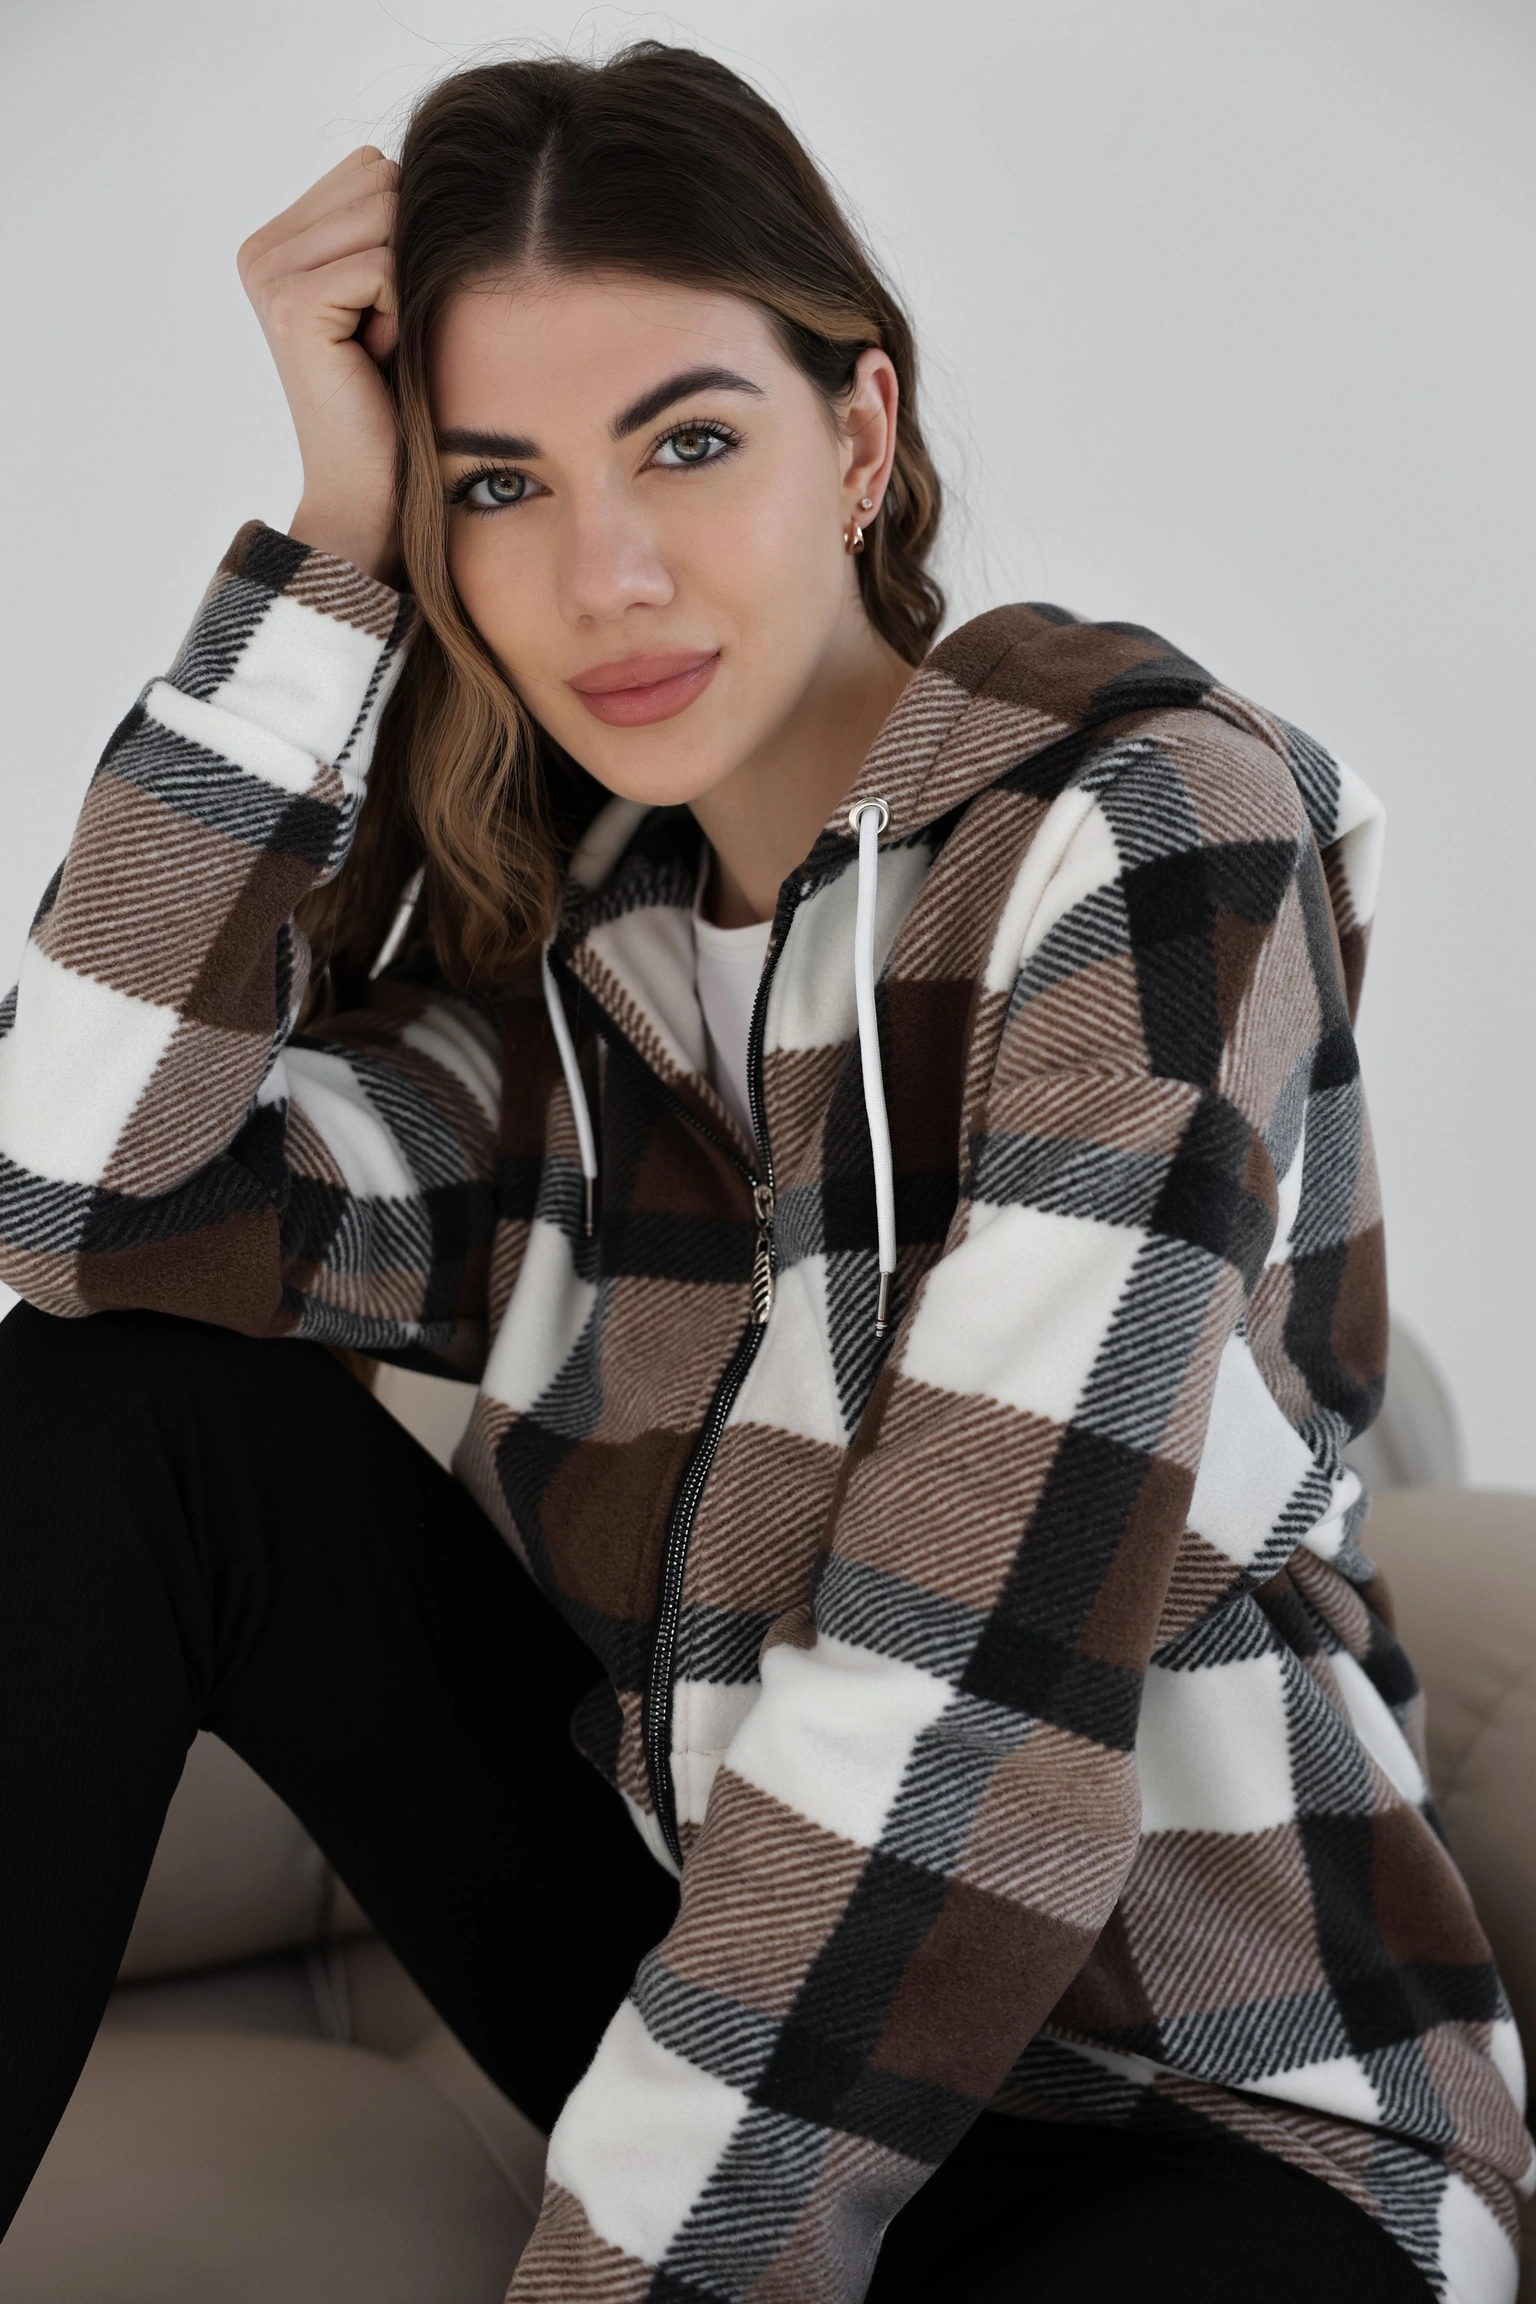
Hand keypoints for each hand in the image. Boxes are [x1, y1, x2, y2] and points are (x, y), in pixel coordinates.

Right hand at [237, 147, 400, 580]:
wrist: (369, 490)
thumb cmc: (395, 400)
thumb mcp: (393, 296)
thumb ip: (388, 223)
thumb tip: (429, 160)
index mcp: (279, 239)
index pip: (371, 168)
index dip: (402, 238)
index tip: (383, 312)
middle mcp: (262, 248)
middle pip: (380, 181)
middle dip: (405, 257)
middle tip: (383, 333)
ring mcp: (270, 272)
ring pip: (385, 217)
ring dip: (405, 286)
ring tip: (379, 346)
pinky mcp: (292, 303)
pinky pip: (385, 265)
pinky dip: (402, 312)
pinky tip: (378, 357)